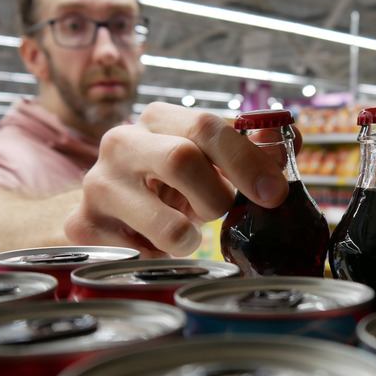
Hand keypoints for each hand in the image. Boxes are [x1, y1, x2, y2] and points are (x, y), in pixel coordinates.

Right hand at [65, 102, 298, 257]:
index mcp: (159, 118)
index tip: (274, 193)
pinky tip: (157, 246)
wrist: (117, 208)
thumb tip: (291, 136)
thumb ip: (258, 149)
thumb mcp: (216, 162)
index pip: (206, 126)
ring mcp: (97, 184)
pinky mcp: (83, 225)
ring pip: (161, 220)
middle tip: (222, 211)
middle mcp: (121, 142)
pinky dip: (161, 257)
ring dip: (191, 237)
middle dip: (217, 196)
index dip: (247, 160)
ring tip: (190, 235)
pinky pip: (138, 253)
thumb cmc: (178, 181)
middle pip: (180, 160)